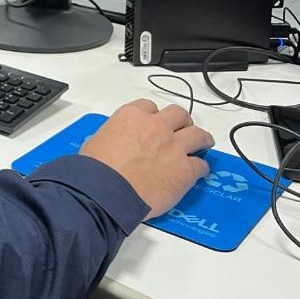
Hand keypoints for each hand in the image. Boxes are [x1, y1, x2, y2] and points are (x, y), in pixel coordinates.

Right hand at [80, 99, 213, 219]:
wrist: (106, 191)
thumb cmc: (96, 170)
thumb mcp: (97, 141)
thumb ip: (114, 136)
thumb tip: (116, 144)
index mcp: (131, 116)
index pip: (149, 107)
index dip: (153, 116)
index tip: (154, 123)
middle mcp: (156, 126)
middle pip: (178, 114)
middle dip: (181, 122)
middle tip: (181, 131)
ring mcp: (174, 147)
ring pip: (198, 134)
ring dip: (200, 138)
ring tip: (202, 144)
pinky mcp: (185, 170)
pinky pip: (201, 164)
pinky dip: (200, 168)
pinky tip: (197, 172)